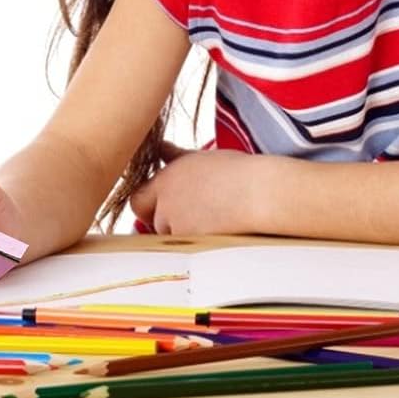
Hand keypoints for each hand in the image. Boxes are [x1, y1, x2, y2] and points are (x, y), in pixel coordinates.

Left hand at [129, 140, 257, 235]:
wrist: (261, 193)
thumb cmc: (236, 172)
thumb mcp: (200, 157)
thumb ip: (174, 155)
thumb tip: (160, 147)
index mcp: (165, 180)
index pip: (136, 201)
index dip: (148, 206)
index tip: (164, 206)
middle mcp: (166, 204)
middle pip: (154, 221)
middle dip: (167, 221)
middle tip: (195, 214)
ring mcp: (179, 226)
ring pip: (171, 237)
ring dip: (183, 234)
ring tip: (212, 221)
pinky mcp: (193, 245)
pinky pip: (186, 250)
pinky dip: (196, 245)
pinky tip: (217, 232)